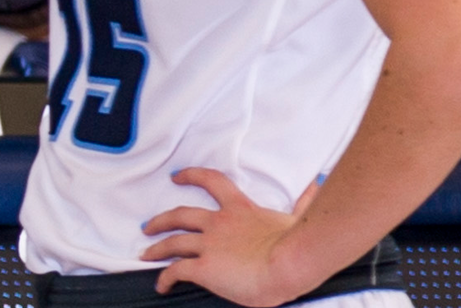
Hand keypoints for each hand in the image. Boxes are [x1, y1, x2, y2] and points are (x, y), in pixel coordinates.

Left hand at [139, 168, 321, 305]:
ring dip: (156, 248)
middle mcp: (218, 224)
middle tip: (148, 225)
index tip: (177, 176)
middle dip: (161, 220)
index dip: (191, 176)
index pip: (211, 182)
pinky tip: (161, 285)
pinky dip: (165, 278)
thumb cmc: (298, 242)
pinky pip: (176, 271)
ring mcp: (209, 245)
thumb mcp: (299, 217)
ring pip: (172, 242)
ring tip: (145, 253)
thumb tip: (316, 186)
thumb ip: (304, 202)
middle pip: (180, 215)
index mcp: (240, 209)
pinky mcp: (204, 268)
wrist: (290, 262)